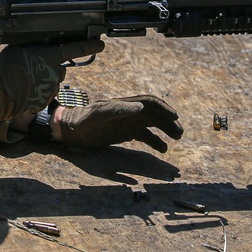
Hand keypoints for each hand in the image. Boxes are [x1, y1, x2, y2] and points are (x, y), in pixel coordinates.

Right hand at [0, 40, 103, 120]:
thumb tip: (40, 50)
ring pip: (51, 82)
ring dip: (42, 81)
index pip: (74, 49)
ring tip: (23, 81)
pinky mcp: (44, 102)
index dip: (89, 46)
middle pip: (59, 69)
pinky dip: (36, 93)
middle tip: (31, 69)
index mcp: (49, 56)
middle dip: (49, 68)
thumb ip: (35, 49)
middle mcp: (54, 73)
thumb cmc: (3, 68)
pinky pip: (44, 94)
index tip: (100, 45)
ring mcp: (50, 89)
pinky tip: (23, 91)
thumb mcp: (19, 49)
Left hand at [57, 94, 182, 152]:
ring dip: (165, 130)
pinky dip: (155, 141)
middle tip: (179, 133)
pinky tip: (163, 149)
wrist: (71, 129)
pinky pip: (144, 135)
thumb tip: (141, 107)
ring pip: (152, 124)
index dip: (163, 108)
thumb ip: (119, 109)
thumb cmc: (84, 120)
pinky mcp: (124, 132)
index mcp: (125, 104)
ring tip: (176, 139)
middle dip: (168, 121)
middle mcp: (129, 112)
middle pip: (154, 113)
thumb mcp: (100, 113)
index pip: (149, 102)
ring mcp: (127, 122)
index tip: (174, 117)